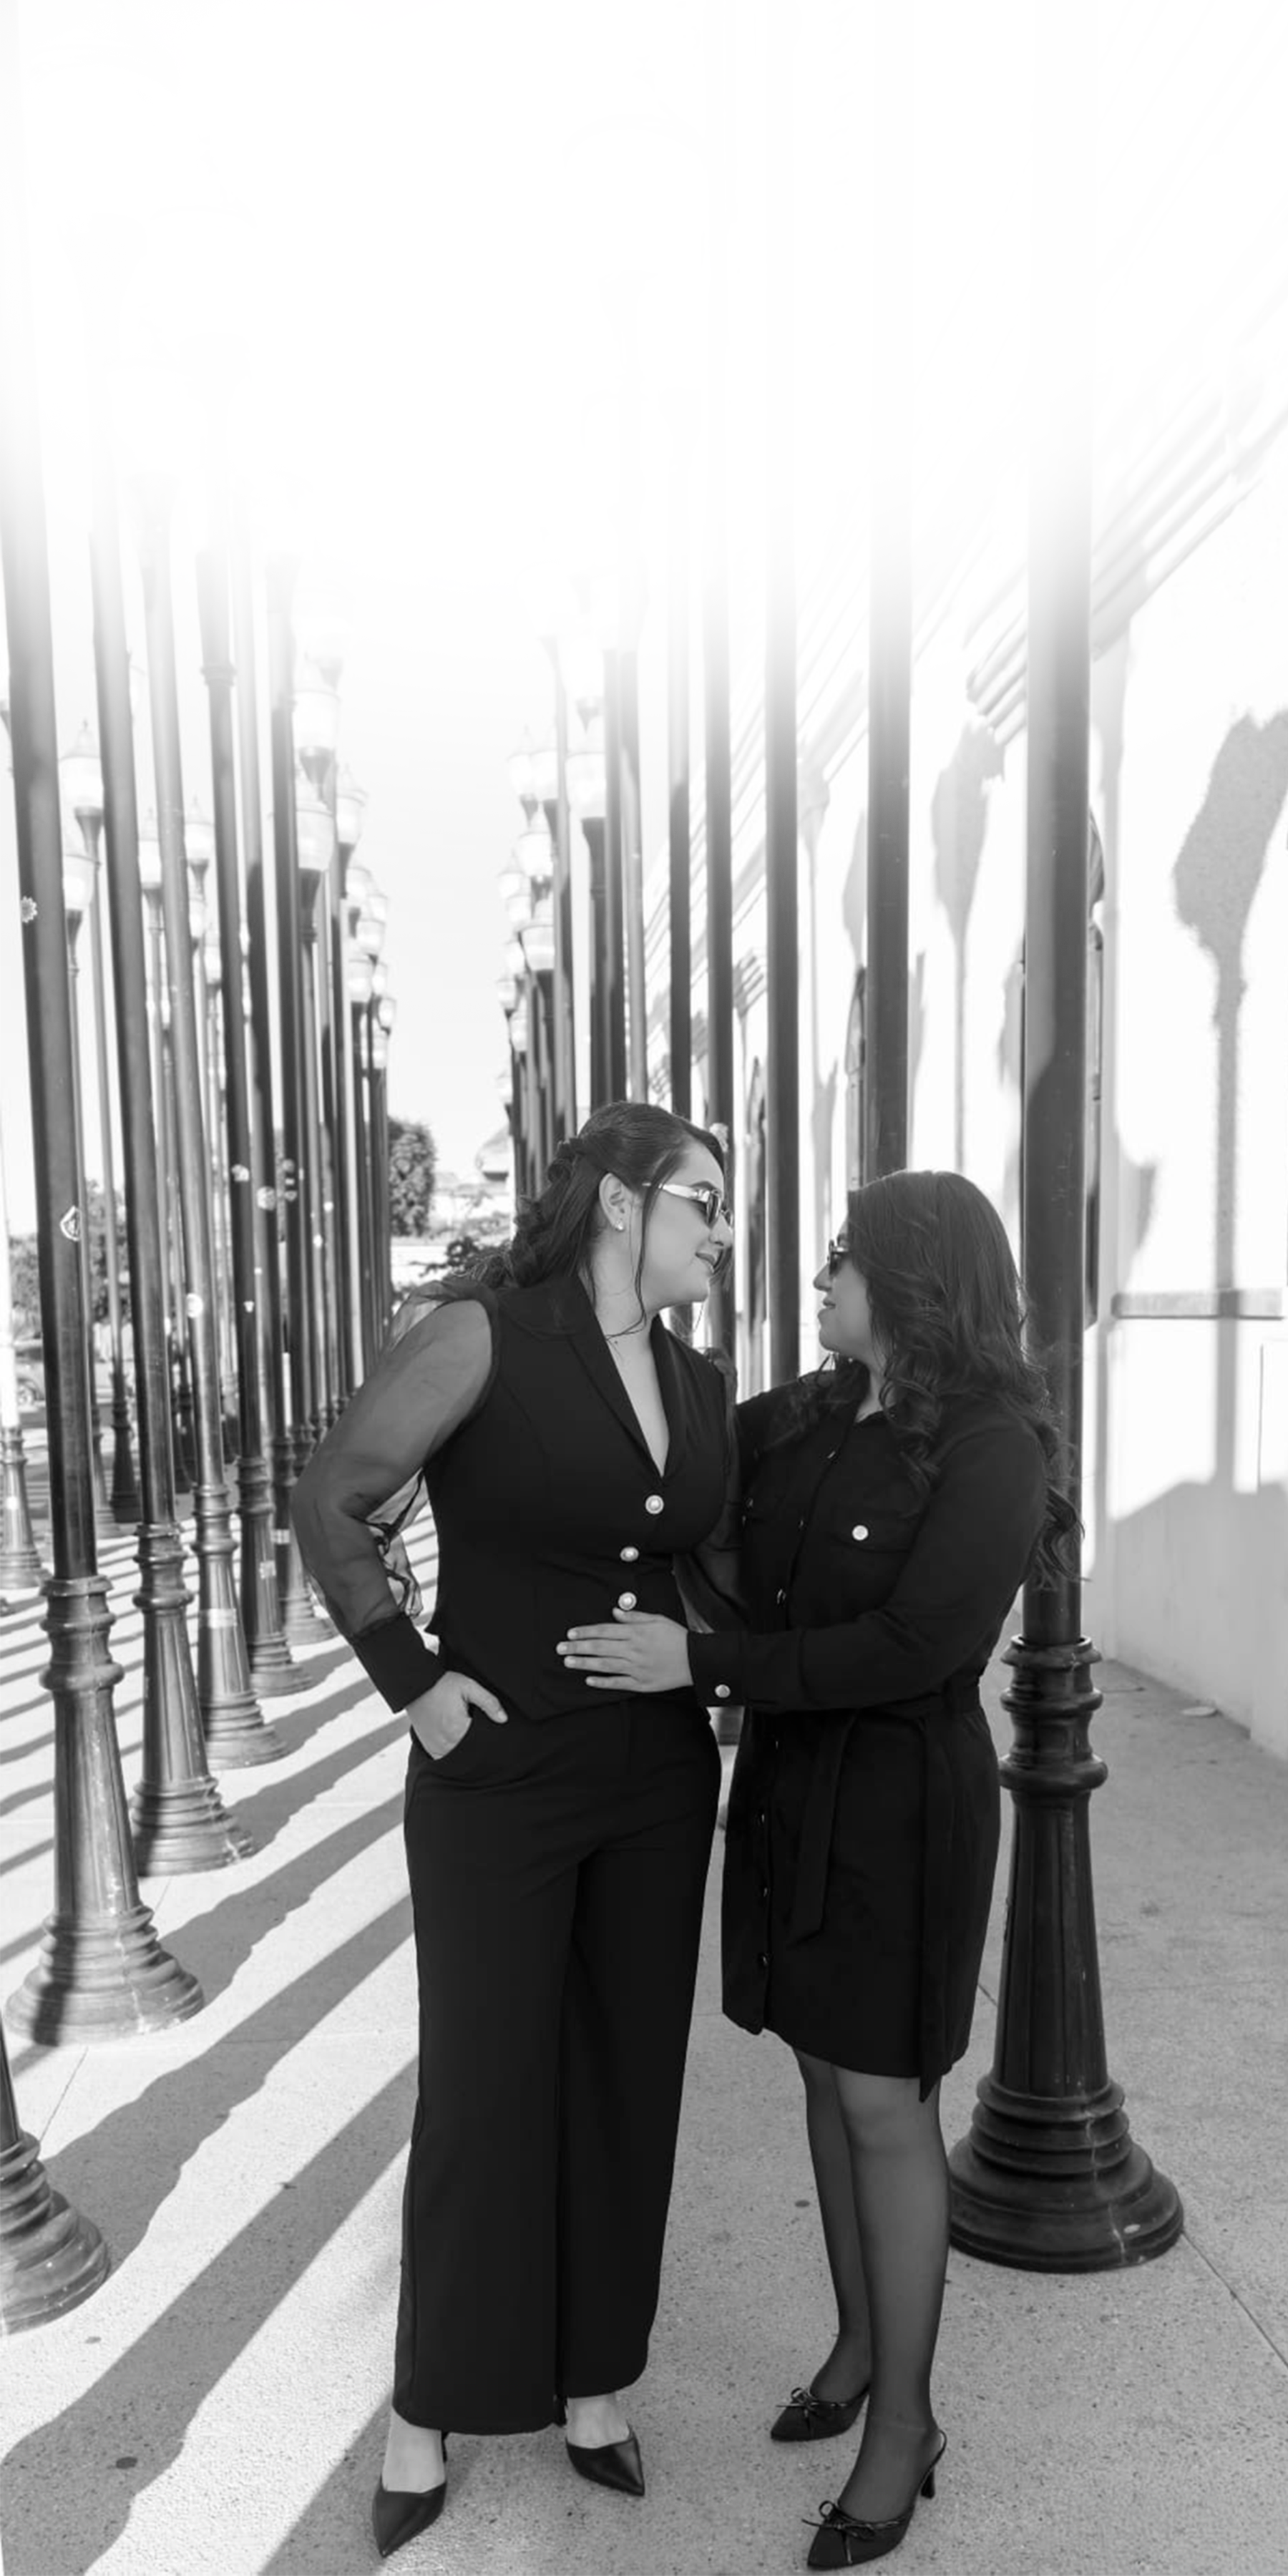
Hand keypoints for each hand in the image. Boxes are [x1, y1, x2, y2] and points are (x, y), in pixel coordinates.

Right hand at [408, 1670, 506, 1760]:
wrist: (415, 1685)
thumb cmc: (441, 1685)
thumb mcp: (468, 1687)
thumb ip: (488, 1702)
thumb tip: (503, 1719)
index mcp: (457, 1729)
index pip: (480, 1743)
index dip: (487, 1738)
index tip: (488, 1731)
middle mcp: (446, 1743)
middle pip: (469, 1752)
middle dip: (476, 1743)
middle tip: (475, 1728)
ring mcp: (436, 1747)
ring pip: (457, 1757)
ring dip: (464, 1749)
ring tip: (465, 1733)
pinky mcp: (429, 1747)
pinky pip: (444, 1757)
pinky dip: (452, 1752)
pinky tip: (455, 1741)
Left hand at [556, 1610, 692, 1693]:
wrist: (695, 1660)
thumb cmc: (676, 1637)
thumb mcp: (657, 1620)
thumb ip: (634, 1616)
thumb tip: (614, 1613)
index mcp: (636, 1633)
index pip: (605, 1631)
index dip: (585, 1632)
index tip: (570, 1634)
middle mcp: (634, 1650)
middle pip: (600, 1647)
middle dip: (578, 1648)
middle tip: (560, 1649)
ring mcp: (636, 1668)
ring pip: (605, 1665)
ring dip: (584, 1663)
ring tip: (568, 1662)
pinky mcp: (641, 1683)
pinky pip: (618, 1683)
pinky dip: (603, 1682)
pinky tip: (588, 1680)